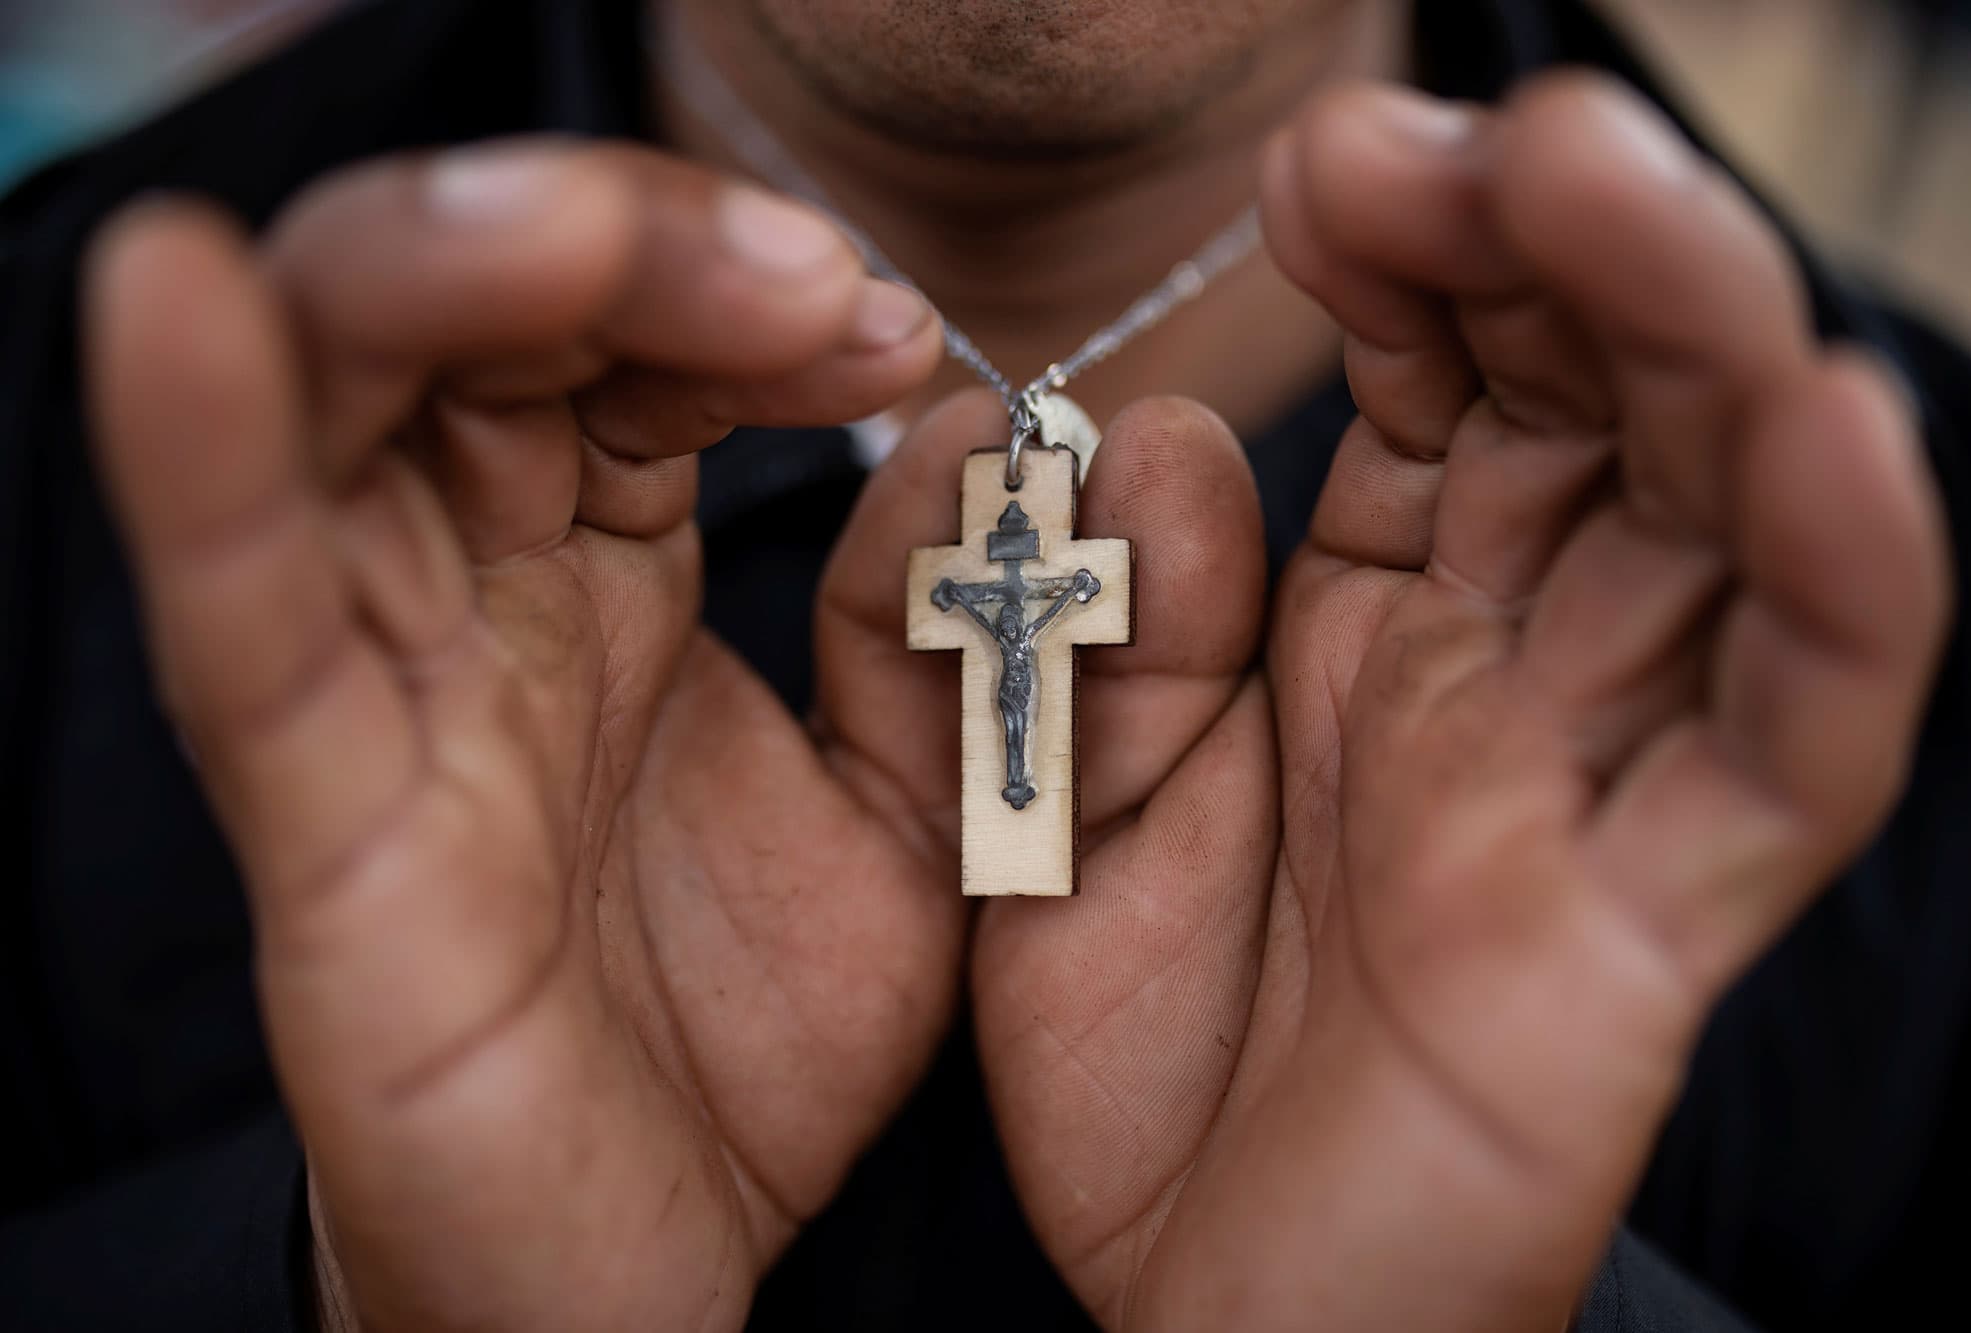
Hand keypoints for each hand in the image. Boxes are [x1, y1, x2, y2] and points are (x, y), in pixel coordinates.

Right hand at [86, 140, 958, 1330]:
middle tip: (804, 276)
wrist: (657, 1265)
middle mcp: (478, 606)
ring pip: (341, 419)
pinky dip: (202, 454)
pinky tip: (181, 297)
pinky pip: (245, 621)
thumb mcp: (916, 814)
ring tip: (582, 235)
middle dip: (620, 252)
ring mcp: (392, 701)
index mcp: (606, 583)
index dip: (740, 301)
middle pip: (472, 335)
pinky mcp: (326, 831)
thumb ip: (937, 633)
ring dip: (445, 278)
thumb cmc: (751, 1037)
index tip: (886, 325)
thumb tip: (965, 430)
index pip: (630, 358)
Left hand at [964, 76, 1949, 1327]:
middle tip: (1493, 128)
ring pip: (1710, 525)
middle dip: (1553, 249)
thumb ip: (1099, 620)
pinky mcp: (1644, 930)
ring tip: (1611, 184)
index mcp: (1365, 620)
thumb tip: (1151, 428)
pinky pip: (1785, 749)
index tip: (1333, 163)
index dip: (1405, 258)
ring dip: (1690, 340)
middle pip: (1593, 410)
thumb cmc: (1140, 1050)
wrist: (1201, 1304)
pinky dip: (1839, 593)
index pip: (1431, 382)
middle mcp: (1501, 672)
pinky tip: (1831, 433)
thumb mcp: (1055, 795)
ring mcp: (1585, 789)